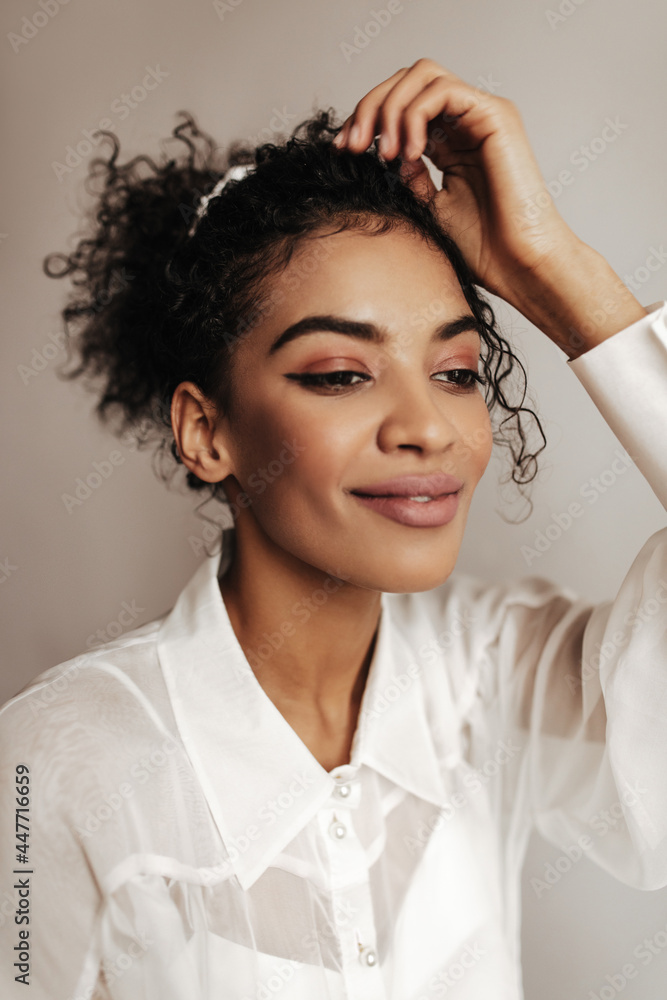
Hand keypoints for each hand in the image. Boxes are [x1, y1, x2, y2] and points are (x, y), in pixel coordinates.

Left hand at [333, 58, 645, 356]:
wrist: (517, 264)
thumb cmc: (483, 248)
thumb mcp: (426, 207)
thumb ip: (406, 175)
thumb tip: (376, 153)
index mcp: (449, 142)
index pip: (399, 106)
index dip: (365, 121)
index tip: (341, 151)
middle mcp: (465, 122)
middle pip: (406, 81)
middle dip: (370, 107)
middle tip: (352, 146)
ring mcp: (480, 115)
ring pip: (422, 75)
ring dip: (390, 108)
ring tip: (382, 154)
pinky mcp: (495, 115)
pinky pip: (442, 91)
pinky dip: (415, 116)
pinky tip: (407, 153)